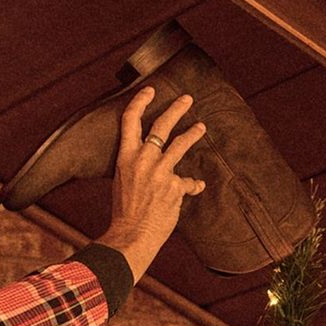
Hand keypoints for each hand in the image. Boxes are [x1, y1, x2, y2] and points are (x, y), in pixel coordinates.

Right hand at [96, 87, 206, 281]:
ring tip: (201, 127)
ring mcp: (160, 172)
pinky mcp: (175, 186)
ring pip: (180, 144)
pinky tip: (196, 187)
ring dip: (193, 133)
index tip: (150, 90)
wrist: (131, 235)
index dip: (140, 102)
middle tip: (187, 98)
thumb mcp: (124, 182)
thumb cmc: (125, 212)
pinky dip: (192, 185)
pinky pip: (188, 182)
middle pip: (161, 125)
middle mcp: (143, 160)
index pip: (131, 121)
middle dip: (176, 109)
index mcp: (125, 157)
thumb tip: (159, 164)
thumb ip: (139, 168)